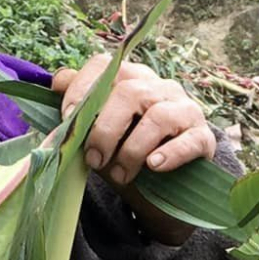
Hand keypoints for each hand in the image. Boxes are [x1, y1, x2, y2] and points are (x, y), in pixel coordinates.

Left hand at [50, 56, 216, 188]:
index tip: (68, 119)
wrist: (164, 193)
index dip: (82, 88)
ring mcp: (186, 110)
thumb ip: (81, 110)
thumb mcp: (98, 134)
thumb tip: (55, 84)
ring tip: (120, 175)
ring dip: (132, 150)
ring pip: (158, 117)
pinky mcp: (204, 137)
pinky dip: (168, 154)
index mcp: (132, 79)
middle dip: (105, 129)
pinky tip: (153, 166)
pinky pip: (188, 141)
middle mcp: (161, 87)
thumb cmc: (126, 156)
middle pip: (129, 92)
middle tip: (93, 160)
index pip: (105, 66)